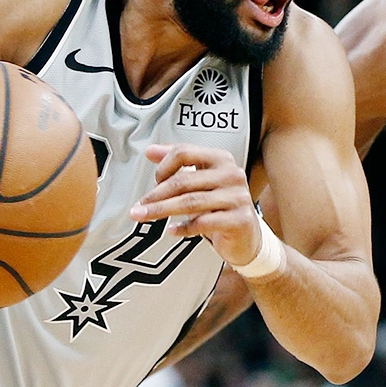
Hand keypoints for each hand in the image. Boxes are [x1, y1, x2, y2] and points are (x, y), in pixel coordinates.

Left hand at [132, 144, 261, 267]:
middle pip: (184, 180)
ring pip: (191, 202)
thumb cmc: (220, 206)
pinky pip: (204, 223)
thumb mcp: (200, 180)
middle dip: (156, 195)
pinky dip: (184, 228)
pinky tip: (172, 230)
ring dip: (162, 210)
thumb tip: (151, 151)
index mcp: (221, 159)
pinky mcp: (240, 220)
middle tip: (139, 206)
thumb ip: (178, 163)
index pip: (184, 152)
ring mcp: (238, 197)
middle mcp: (231, 174)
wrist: (247, 236)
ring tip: (145, 216)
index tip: (153, 181)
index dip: (164, 166)